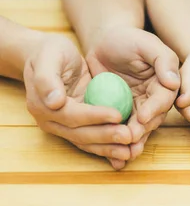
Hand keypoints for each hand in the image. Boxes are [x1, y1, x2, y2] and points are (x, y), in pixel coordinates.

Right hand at [24, 34, 132, 169]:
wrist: (48, 58)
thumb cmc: (50, 53)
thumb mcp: (48, 57)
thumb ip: (47, 78)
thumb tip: (54, 102)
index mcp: (42, 105)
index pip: (71, 115)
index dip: (94, 116)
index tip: (117, 114)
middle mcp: (51, 121)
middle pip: (80, 134)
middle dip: (105, 136)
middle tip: (129, 136)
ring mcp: (64, 126)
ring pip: (87, 142)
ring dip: (109, 148)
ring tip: (131, 151)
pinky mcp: (77, 127)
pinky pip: (93, 141)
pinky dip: (108, 148)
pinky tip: (127, 152)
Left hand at [86, 28, 179, 163]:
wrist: (105, 42)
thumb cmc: (128, 38)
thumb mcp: (147, 43)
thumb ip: (163, 60)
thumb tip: (174, 82)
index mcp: (166, 83)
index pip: (164, 99)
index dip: (154, 109)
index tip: (143, 117)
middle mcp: (155, 98)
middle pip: (153, 118)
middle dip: (142, 129)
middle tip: (129, 137)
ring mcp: (139, 107)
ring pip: (139, 127)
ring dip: (132, 141)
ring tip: (123, 152)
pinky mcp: (123, 113)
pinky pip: (122, 128)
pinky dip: (117, 142)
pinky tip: (113, 158)